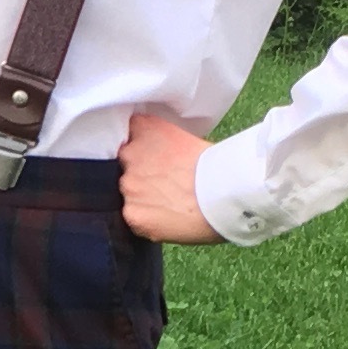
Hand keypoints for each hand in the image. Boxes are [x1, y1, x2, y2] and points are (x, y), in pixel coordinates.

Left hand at [119, 107, 220, 243]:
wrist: (223, 194)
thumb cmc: (215, 166)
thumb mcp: (187, 138)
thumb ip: (162, 142)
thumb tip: (158, 154)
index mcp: (145, 129)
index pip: (130, 133)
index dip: (141, 146)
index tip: (152, 155)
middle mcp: (130, 154)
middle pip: (124, 164)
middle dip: (140, 173)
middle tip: (163, 183)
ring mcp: (128, 186)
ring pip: (128, 192)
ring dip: (141, 197)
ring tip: (168, 203)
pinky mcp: (132, 213)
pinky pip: (132, 217)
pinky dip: (146, 219)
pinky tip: (165, 218)